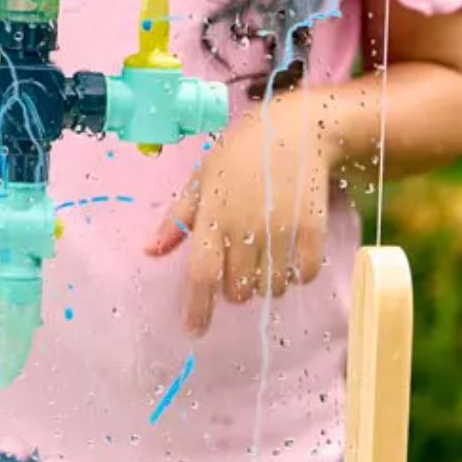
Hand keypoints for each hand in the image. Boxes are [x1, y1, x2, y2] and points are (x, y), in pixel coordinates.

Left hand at [147, 91, 341, 334]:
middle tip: (239, 268)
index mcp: (213, 217)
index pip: (201, 274)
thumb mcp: (200, 180)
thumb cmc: (239, 154)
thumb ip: (176, 220)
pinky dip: (298, 274)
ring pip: (272, 288)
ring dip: (267, 283)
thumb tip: (149, 252)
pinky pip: (306, 274)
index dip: (197, 308)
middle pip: (238, 290)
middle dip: (234, 290)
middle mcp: (246, 228)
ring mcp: (282, 230)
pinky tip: (291, 254)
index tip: (194, 331)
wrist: (296, 129)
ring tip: (265, 256)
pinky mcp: (313, 230)